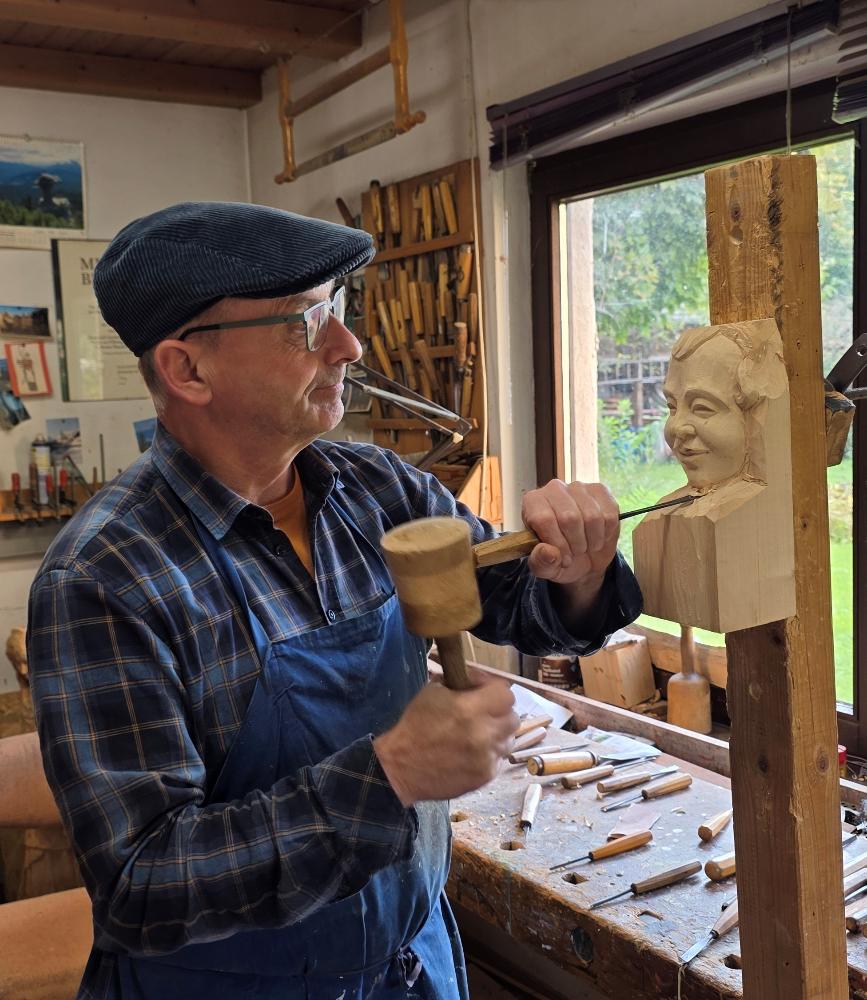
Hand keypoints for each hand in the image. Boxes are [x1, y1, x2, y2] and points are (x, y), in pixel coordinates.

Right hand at [373, 671, 517, 806]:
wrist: (401, 767)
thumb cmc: (415, 725)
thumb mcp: (432, 692)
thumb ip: (458, 682)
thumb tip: (476, 680)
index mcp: (470, 709)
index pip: (506, 694)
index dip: (494, 689)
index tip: (482, 691)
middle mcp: (484, 734)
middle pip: (512, 717)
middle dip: (500, 712)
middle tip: (484, 712)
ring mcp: (487, 758)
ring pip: (509, 739)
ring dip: (497, 734)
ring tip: (479, 734)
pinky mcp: (486, 776)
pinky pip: (499, 759)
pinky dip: (490, 753)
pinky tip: (473, 751)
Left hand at [522, 479, 618, 587]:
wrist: (583, 556)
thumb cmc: (558, 557)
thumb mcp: (545, 567)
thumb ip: (541, 562)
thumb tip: (548, 552)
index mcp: (532, 503)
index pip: (543, 519)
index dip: (557, 543)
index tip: (563, 559)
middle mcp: (553, 488)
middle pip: (569, 518)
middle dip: (575, 544)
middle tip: (575, 552)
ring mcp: (578, 486)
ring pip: (591, 517)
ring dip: (592, 540)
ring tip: (585, 545)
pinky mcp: (600, 490)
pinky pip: (609, 515)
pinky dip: (606, 533)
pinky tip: (598, 536)